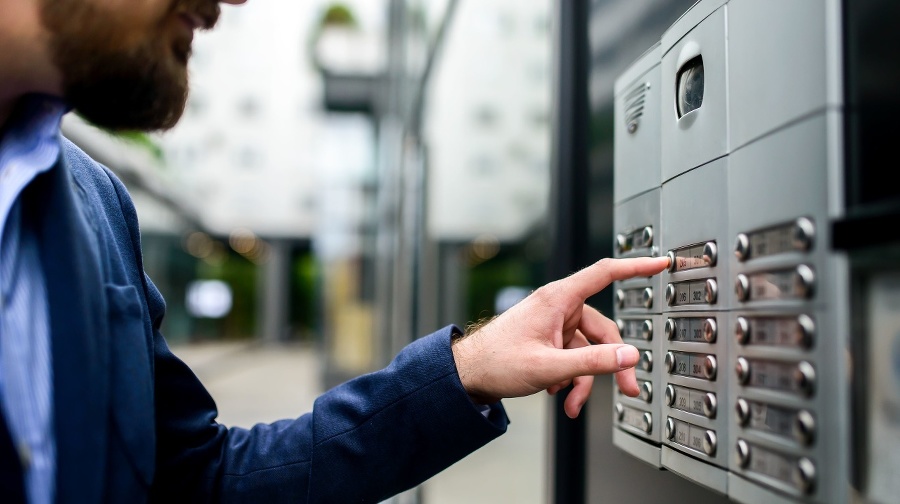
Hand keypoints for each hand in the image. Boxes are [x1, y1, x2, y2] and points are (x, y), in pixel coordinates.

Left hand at [451, 256, 668, 417]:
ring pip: (587, 350)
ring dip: (583, 379)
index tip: (660, 263)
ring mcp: (553, 325)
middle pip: (602, 330)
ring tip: (571, 402)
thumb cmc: (496, 361)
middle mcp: (558, 308)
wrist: (467, 375)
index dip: (635, 267)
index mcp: (557, 299)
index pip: (604, 273)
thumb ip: (592, 362)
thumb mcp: (549, 366)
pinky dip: (570, 377)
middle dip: (611, 364)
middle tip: (626, 390)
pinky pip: (572, 357)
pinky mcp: (548, 340)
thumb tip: (629, 356)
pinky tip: (556, 393)